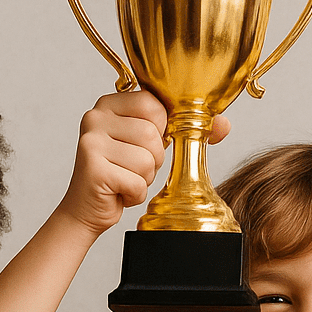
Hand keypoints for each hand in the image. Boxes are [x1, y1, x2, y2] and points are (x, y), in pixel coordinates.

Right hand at [54, 91, 230, 236]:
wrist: (86, 208)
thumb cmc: (120, 173)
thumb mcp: (151, 145)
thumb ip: (184, 129)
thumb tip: (224, 125)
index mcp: (109, 104)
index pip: (154, 105)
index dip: (161, 131)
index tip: (146, 145)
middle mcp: (95, 117)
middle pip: (153, 135)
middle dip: (153, 159)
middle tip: (133, 167)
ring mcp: (91, 142)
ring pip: (148, 159)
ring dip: (145, 178)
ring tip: (126, 179)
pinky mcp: (93, 169)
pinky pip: (137, 182)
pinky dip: (135, 194)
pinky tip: (119, 192)